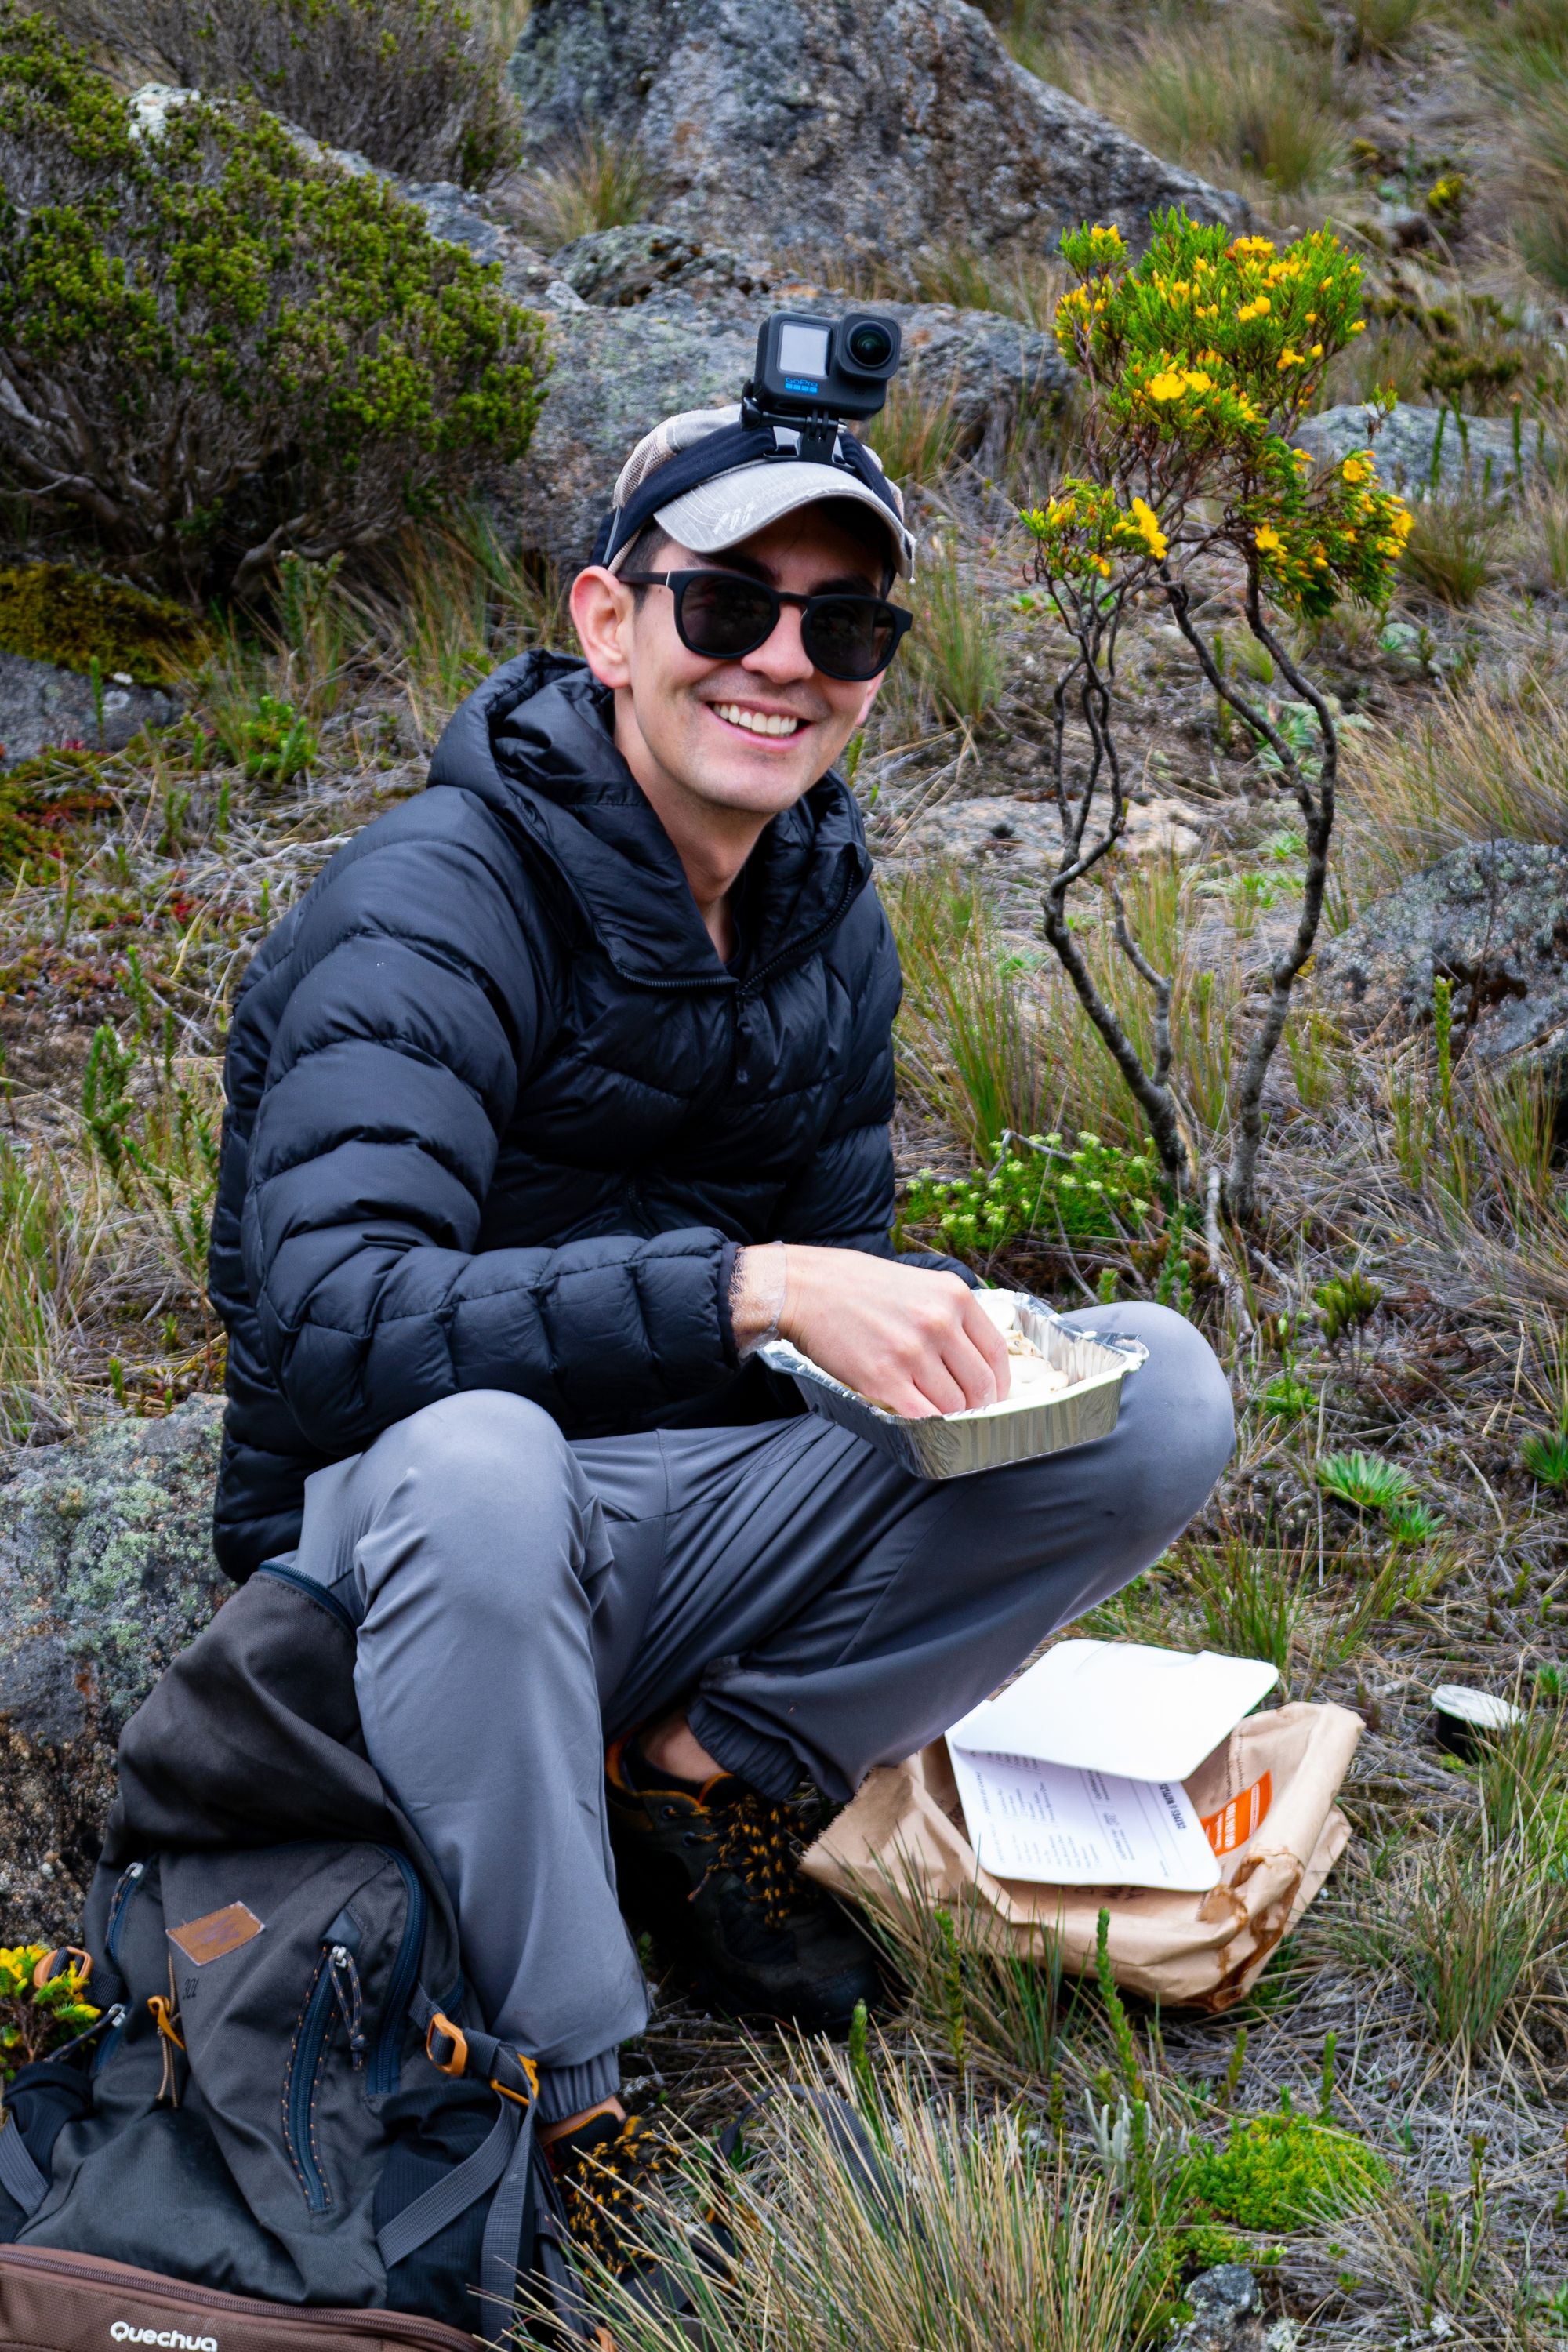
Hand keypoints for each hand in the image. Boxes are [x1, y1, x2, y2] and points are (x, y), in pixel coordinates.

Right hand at [773, 1245, 1009, 1416]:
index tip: (994, 1396)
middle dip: (979, 1406)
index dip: (1000, 1383)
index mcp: (954, 1297)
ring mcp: (913, 1352)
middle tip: (970, 1414)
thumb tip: (974, 1359)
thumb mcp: (920, 1284)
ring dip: (950, 1417)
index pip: (996, 1352)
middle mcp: (939, 1323)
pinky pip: (922, 1415)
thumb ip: (950, 1315)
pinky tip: (920, 1419)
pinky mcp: (884, 1377)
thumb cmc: (859, 1286)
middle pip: (980, 1384)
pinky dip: (927, 1424)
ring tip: (938, 1415)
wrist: (807, 1289)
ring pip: (954, 1404)